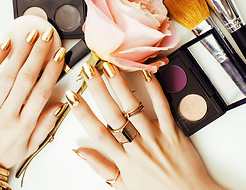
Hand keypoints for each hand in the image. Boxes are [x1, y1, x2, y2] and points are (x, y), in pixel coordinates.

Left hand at [0, 25, 64, 168]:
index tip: (59, 56)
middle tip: (47, 37)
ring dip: (21, 52)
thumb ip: (46, 126)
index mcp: (24, 126)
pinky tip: (5, 46)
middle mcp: (7, 115)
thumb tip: (61, 105)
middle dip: (39, 54)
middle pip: (26, 78)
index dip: (52, 71)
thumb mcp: (29, 147)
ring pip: (7, 75)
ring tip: (30, 36)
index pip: (42, 92)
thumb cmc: (1, 156)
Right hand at [67, 63, 225, 189]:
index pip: (97, 131)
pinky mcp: (173, 131)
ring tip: (110, 67)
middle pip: (112, 113)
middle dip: (98, 90)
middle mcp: (137, 145)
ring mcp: (155, 136)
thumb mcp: (123, 185)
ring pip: (134, 106)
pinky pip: (162, 107)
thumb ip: (101, 167)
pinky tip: (145, 74)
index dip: (82, 112)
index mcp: (123, 159)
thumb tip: (81, 151)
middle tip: (89, 72)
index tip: (72, 97)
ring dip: (120, 85)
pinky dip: (154, 89)